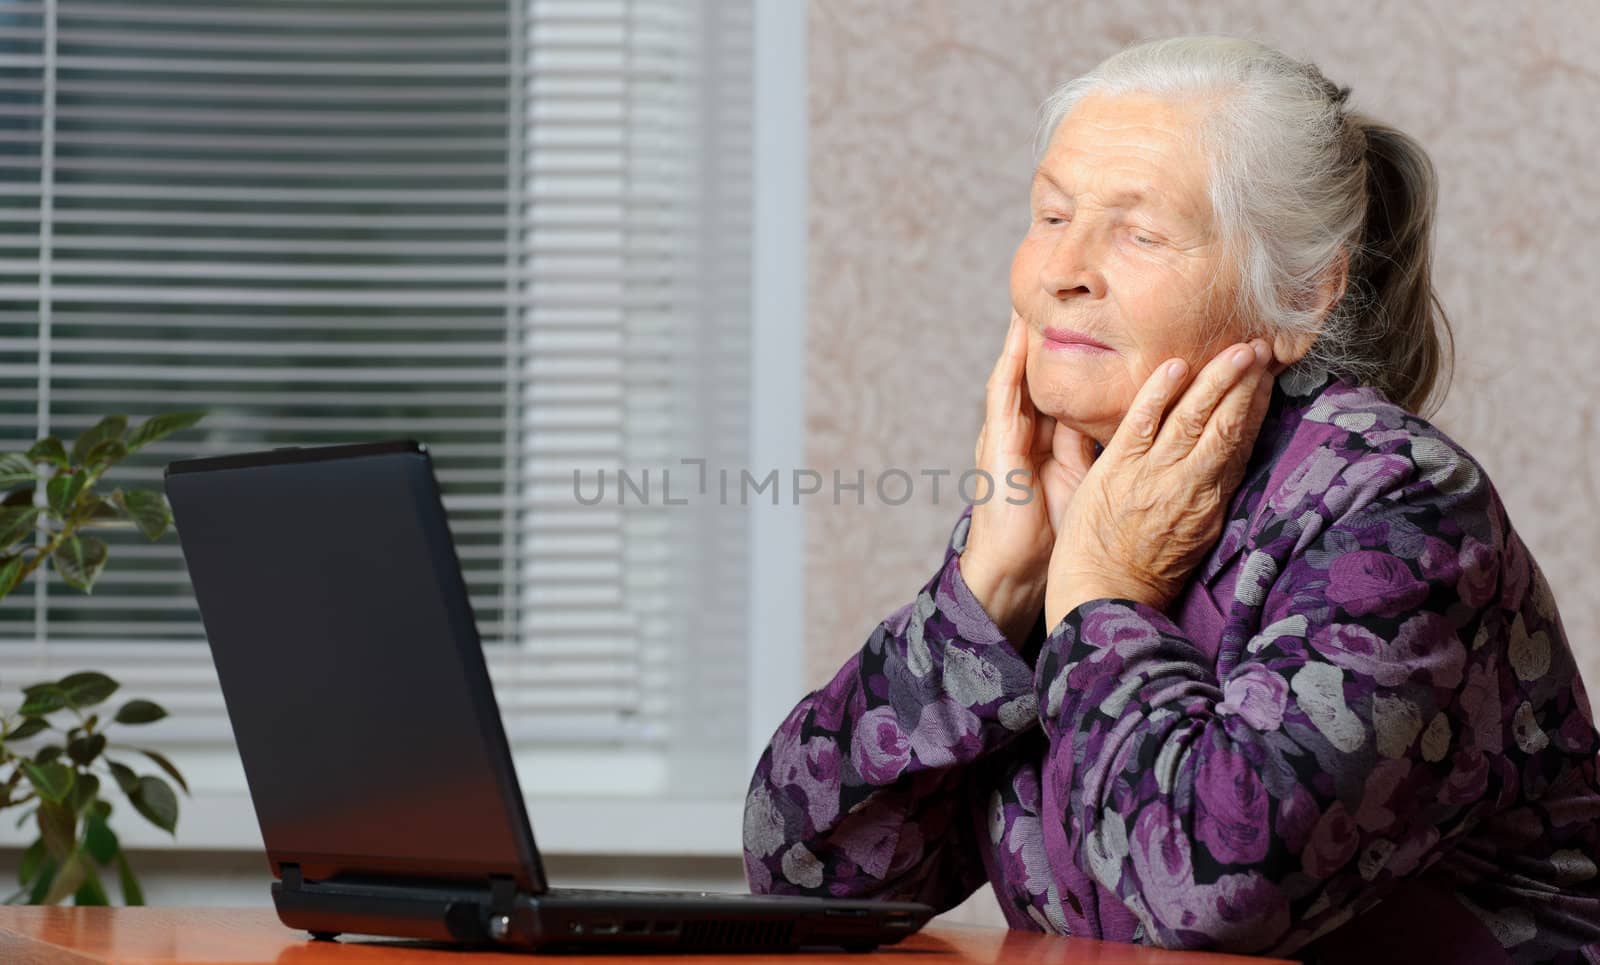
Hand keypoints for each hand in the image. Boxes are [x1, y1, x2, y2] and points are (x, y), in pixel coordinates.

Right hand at [960, 310, 1097, 643]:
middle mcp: (1029, 428)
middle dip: (1055, 328)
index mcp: (1052, 437)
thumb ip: (1100, 446)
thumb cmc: (1054, 536)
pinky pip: (1003, 394)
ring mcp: (1008, 433)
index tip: (1102, 313)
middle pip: (1044, 368)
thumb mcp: (1088, 480)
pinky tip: (1018, 333)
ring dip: (1028, 333)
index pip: (1072, 382)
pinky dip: (1011, 362)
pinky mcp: (996, 444)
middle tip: (1064, 283)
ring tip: (1035, 292)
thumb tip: (1138, 420)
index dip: (1086, 348)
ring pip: (1022, 370)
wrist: (1018, 571)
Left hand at [1044, 338, 1275, 628]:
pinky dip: (1159, 392)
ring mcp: (1154, 475)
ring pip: (1195, 417)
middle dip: (1249, 383)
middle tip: (1264, 346)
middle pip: (1229, 424)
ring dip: (1219, 379)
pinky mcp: (1117, 470)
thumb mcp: (1192, 535)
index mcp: (1211, 501)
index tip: (1271, 374)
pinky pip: (1142, 422)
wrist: (1104, 597)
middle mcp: (1191, 485)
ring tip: (1240, 348)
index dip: (1259, 405)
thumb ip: (1205, 495)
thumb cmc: (1144, 570)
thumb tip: (1222, 463)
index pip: (1242, 442)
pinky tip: (1177, 365)